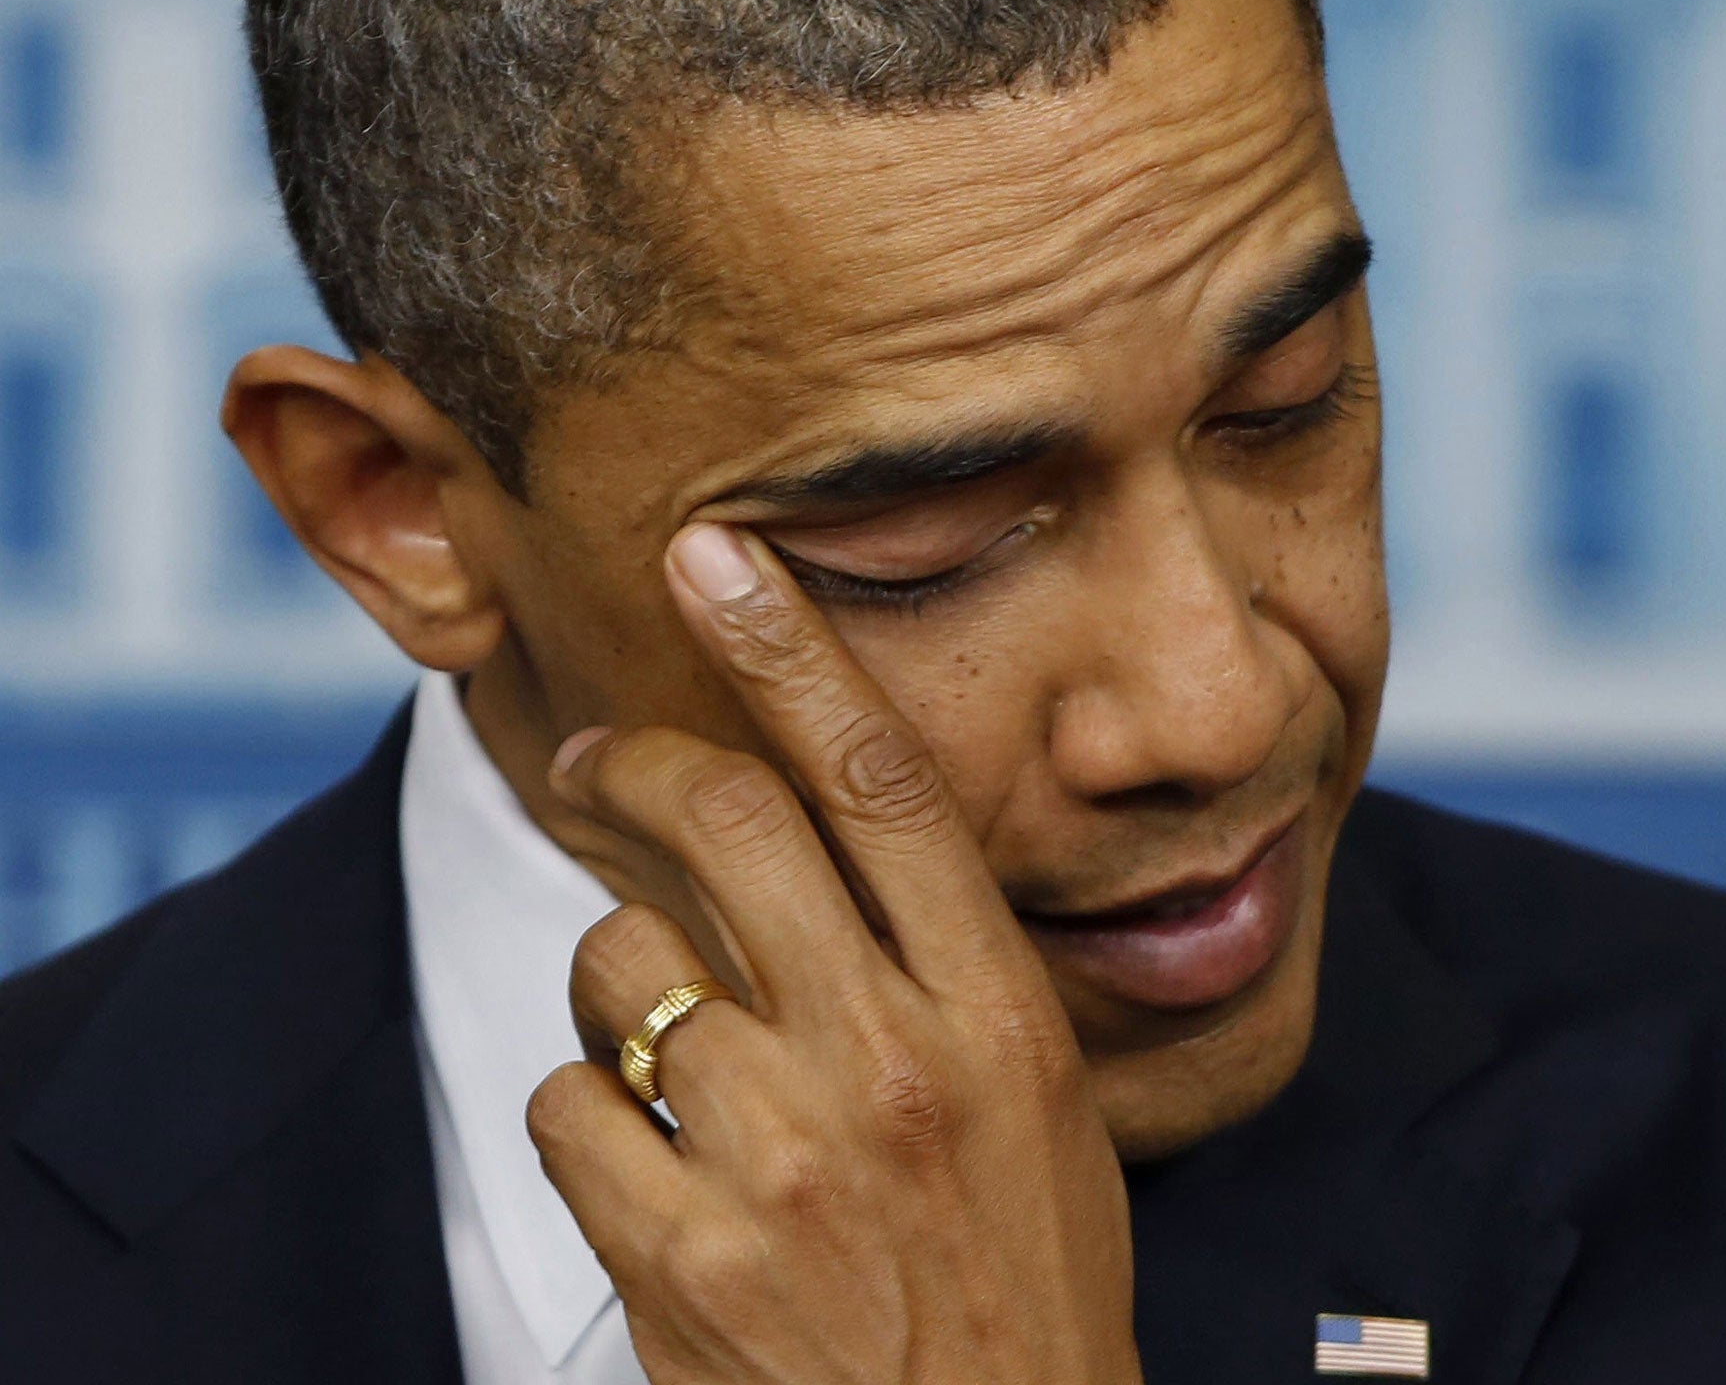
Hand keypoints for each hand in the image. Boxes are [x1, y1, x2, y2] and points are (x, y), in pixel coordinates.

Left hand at [525, 523, 1141, 1384]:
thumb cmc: (1026, 1281)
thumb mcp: (1044, 1108)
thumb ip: (952, 974)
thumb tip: (831, 852)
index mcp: (997, 1016)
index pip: (884, 781)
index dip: (791, 648)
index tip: (722, 558)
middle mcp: (891, 1065)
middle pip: (731, 825)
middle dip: (642, 764)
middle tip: (601, 760)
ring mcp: (780, 1161)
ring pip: (623, 963)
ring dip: (619, 978)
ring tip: (660, 1042)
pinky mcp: (682, 1258)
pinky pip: (567, 1102)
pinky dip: (585, 1107)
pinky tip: (643, 1158)